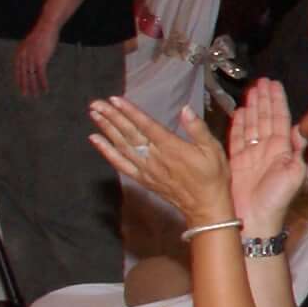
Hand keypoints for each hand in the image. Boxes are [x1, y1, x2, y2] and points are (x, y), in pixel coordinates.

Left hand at [14, 20, 60, 98]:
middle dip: (24, 86)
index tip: (20, 86)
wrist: (46, 28)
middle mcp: (23, 57)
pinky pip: (41, 75)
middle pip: (23, 75)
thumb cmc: (41, 34)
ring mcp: (31, 59)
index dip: (19, 79)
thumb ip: (29, 52)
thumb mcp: (31, 43)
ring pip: (31, 77)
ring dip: (34, 87)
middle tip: (25, 95)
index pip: (17, 69)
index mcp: (20, 53)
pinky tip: (45, 89)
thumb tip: (32, 59)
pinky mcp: (40, 60)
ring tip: (35, 95)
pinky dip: (43, 83)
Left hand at [87, 91, 234, 223]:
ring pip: (122, 146)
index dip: (130, 112)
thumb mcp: (213, 149)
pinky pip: (121, 164)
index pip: (146, 125)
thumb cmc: (213, 176)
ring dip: (107, 130)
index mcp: (172, 147)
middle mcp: (155, 157)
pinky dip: (107, 152)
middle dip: (112, 117)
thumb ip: (198, 129)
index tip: (115, 100)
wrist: (206, 206)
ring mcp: (146, 169)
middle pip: (129, 133)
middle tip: (96, 104)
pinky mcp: (142, 179)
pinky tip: (96, 141)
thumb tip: (185, 110)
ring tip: (94, 115)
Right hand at [223, 79, 305, 236]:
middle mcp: (268, 148)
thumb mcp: (294, 174)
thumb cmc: (277, 199)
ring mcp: (251, 154)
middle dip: (264, 99)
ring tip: (250, 90)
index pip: (280, 118)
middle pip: (265, 117)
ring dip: (251, 107)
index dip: (277, 101)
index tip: (274, 84)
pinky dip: (238, 124)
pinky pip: (237, 138)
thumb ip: (298, 150)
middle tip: (261, 80)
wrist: (255, 220)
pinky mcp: (236, 161)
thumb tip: (301, 127)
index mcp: (282, 149)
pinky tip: (238, 111)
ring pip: (251, 124)